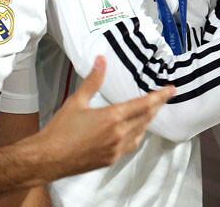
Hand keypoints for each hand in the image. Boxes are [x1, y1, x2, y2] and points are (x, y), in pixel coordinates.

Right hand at [29, 56, 174, 180]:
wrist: (47, 159)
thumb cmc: (60, 130)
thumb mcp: (77, 101)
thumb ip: (93, 80)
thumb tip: (101, 60)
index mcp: (113, 117)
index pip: (144, 104)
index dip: (160, 96)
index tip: (172, 90)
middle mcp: (119, 134)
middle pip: (146, 118)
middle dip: (157, 106)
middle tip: (165, 97)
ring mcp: (116, 149)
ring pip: (141, 132)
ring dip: (148, 120)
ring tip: (151, 110)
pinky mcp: (111, 159)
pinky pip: (131, 145)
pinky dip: (137, 134)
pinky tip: (135, 130)